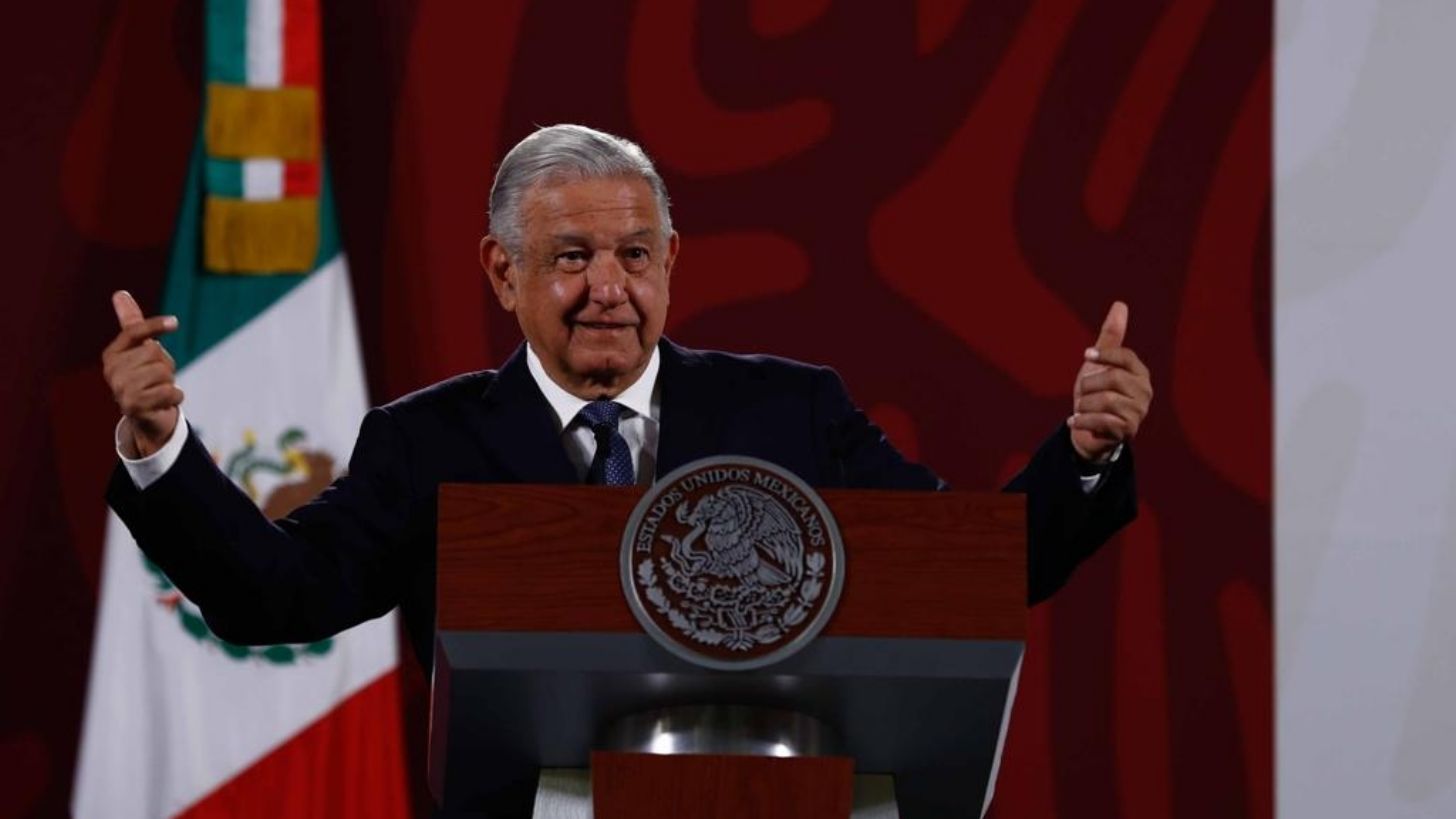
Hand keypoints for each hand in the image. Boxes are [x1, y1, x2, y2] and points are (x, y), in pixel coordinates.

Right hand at [102, 291, 182, 456]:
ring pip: (163, 373)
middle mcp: (112, 371)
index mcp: (112, 354)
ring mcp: (120, 390)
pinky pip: (170, 392)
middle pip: (155, 353)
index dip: (155, 326)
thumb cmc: (145, 377)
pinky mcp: (134, 408)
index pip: (134, 332)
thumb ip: (132, 324)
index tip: (175, 322)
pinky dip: (175, 396)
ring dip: (170, 382)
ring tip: (159, 390)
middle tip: (157, 378)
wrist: (147, 416)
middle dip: (165, 365)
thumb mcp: (138, 350)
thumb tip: (120, 293)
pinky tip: (164, 402)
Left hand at [1068, 301, 1152, 461]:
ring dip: (1084, 405)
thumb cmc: (1095, 392)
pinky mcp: (1128, 432)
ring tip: (1082, 409)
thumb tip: (1120, 304)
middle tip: (1083, 393)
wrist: (1086, 429)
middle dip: (1089, 385)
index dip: (1105, 354)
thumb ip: (1110, 337)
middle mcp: (1145, 392)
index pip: (1127, 357)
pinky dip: (1082, 420)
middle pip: (1113, 379)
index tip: (1086, 355)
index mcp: (1140, 373)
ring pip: (1105, 401)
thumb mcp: (1099, 363)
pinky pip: (1102, 421)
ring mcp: (1138, 413)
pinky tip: (1074, 420)